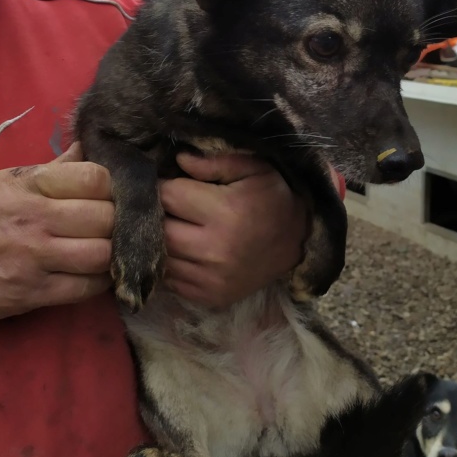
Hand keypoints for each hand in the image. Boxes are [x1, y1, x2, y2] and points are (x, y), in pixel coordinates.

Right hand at [0, 143, 113, 321]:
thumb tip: (89, 147)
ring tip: (109, 252)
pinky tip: (95, 274)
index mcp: (29, 185)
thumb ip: (54, 170)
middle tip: (119, 228)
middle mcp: (33, 219)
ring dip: (113, 255)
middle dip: (119, 223)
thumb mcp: (8, 183)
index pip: (95, 178)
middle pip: (106, 218)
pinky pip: (85, 288)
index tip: (112, 196)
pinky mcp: (30, 293)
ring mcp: (33, 258)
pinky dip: (100, 283)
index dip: (112, 188)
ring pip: (102, 255)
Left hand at [160, 153, 308, 308]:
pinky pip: (172, 280)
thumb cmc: (272, 198)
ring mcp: (212, 278)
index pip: (168, 195)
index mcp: (226, 211)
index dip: (163, 186)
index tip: (169, 183)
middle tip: (168, 207)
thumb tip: (179, 159)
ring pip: (162, 256)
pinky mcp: (211, 296)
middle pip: (159, 229)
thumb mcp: (253, 168)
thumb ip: (214, 162)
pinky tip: (186, 251)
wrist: (298, 242)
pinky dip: (172, 264)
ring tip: (176, 227)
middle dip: (158, 214)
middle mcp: (216, 248)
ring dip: (162, 241)